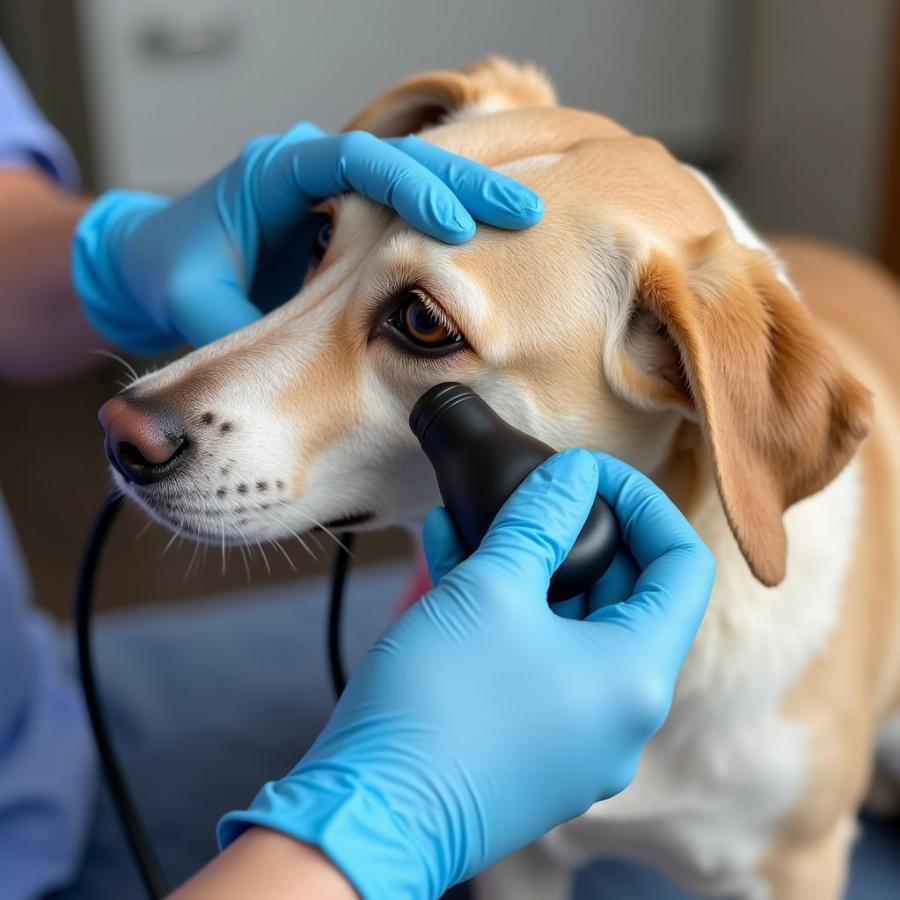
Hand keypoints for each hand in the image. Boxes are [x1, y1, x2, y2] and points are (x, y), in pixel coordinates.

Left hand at [72, 124, 541, 354]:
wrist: (166, 266)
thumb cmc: (172, 274)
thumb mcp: (196, 302)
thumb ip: (238, 334)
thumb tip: (283, 390)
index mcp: (278, 172)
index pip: (354, 164)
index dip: (406, 188)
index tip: (450, 225)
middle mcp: (323, 174)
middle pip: (411, 166)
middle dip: (469, 188)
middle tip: (528, 213)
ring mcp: (350, 201)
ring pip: (424, 193)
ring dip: (474, 212)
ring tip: (526, 230)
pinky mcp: (365, 237)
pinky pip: (419, 228)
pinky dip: (457, 242)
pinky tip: (493, 263)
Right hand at [218, 450, 714, 898]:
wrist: (367, 814)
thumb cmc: (438, 700)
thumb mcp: (491, 587)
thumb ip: (540, 518)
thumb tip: (572, 474)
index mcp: (636, 675)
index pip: (682, 566)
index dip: (644, 503)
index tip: (590, 474)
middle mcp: (622, 716)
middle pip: (628, 597)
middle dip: (579, 533)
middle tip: (534, 493)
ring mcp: (578, 740)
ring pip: (573, 629)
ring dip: (532, 568)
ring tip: (476, 520)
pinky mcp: (533, 750)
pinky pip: (538, 663)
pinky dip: (509, 613)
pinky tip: (453, 561)